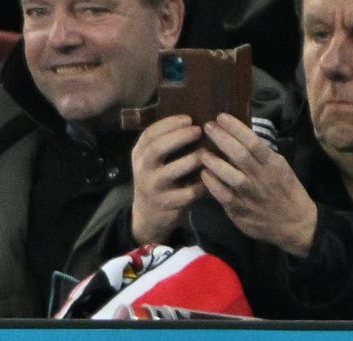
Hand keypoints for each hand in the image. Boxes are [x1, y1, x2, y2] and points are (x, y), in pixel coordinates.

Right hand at [130, 114, 206, 246]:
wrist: (149, 214)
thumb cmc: (159, 178)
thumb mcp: (153, 160)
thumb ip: (165, 141)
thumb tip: (194, 114)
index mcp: (140, 154)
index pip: (150, 134)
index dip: (169, 124)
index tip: (188, 118)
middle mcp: (143, 169)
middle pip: (157, 149)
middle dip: (180, 137)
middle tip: (199, 130)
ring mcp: (154, 187)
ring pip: (172, 171)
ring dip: (192, 159)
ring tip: (207, 152)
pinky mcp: (167, 204)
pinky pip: (187, 192)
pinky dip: (201, 183)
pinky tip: (212, 175)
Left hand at [199, 113, 318, 257]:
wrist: (294, 224)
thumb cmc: (286, 192)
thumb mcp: (281, 169)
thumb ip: (262, 156)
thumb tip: (242, 138)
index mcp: (273, 163)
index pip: (253, 141)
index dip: (235, 128)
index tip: (222, 117)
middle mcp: (260, 176)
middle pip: (238, 153)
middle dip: (221, 138)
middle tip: (207, 127)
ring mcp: (248, 193)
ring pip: (228, 173)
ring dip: (212, 160)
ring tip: (201, 152)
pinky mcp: (238, 209)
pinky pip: (220, 193)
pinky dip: (210, 182)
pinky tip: (203, 174)